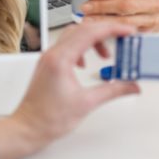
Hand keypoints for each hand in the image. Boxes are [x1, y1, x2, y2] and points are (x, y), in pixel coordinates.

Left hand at [9, 21, 139, 152]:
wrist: (27, 129)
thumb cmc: (47, 119)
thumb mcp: (87, 104)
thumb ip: (113, 90)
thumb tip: (131, 85)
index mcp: (61, 59)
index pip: (91, 33)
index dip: (113, 29)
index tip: (128, 31)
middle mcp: (53, 54)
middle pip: (83, 28)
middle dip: (106, 30)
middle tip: (123, 37)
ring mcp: (49, 57)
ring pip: (74, 34)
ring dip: (93, 38)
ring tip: (106, 53)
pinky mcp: (48, 64)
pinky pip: (68, 44)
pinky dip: (82, 46)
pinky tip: (87, 62)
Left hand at [81, 0, 158, 31]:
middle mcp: (154, 4)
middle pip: (125, 7)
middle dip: (102, 7)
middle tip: (86, 7)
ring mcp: (152, 20)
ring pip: (125, 22)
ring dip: (104, 21)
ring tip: (89, 19)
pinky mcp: (149, 31)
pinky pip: (128, 32)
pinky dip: (113, 30)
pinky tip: (101, 28)